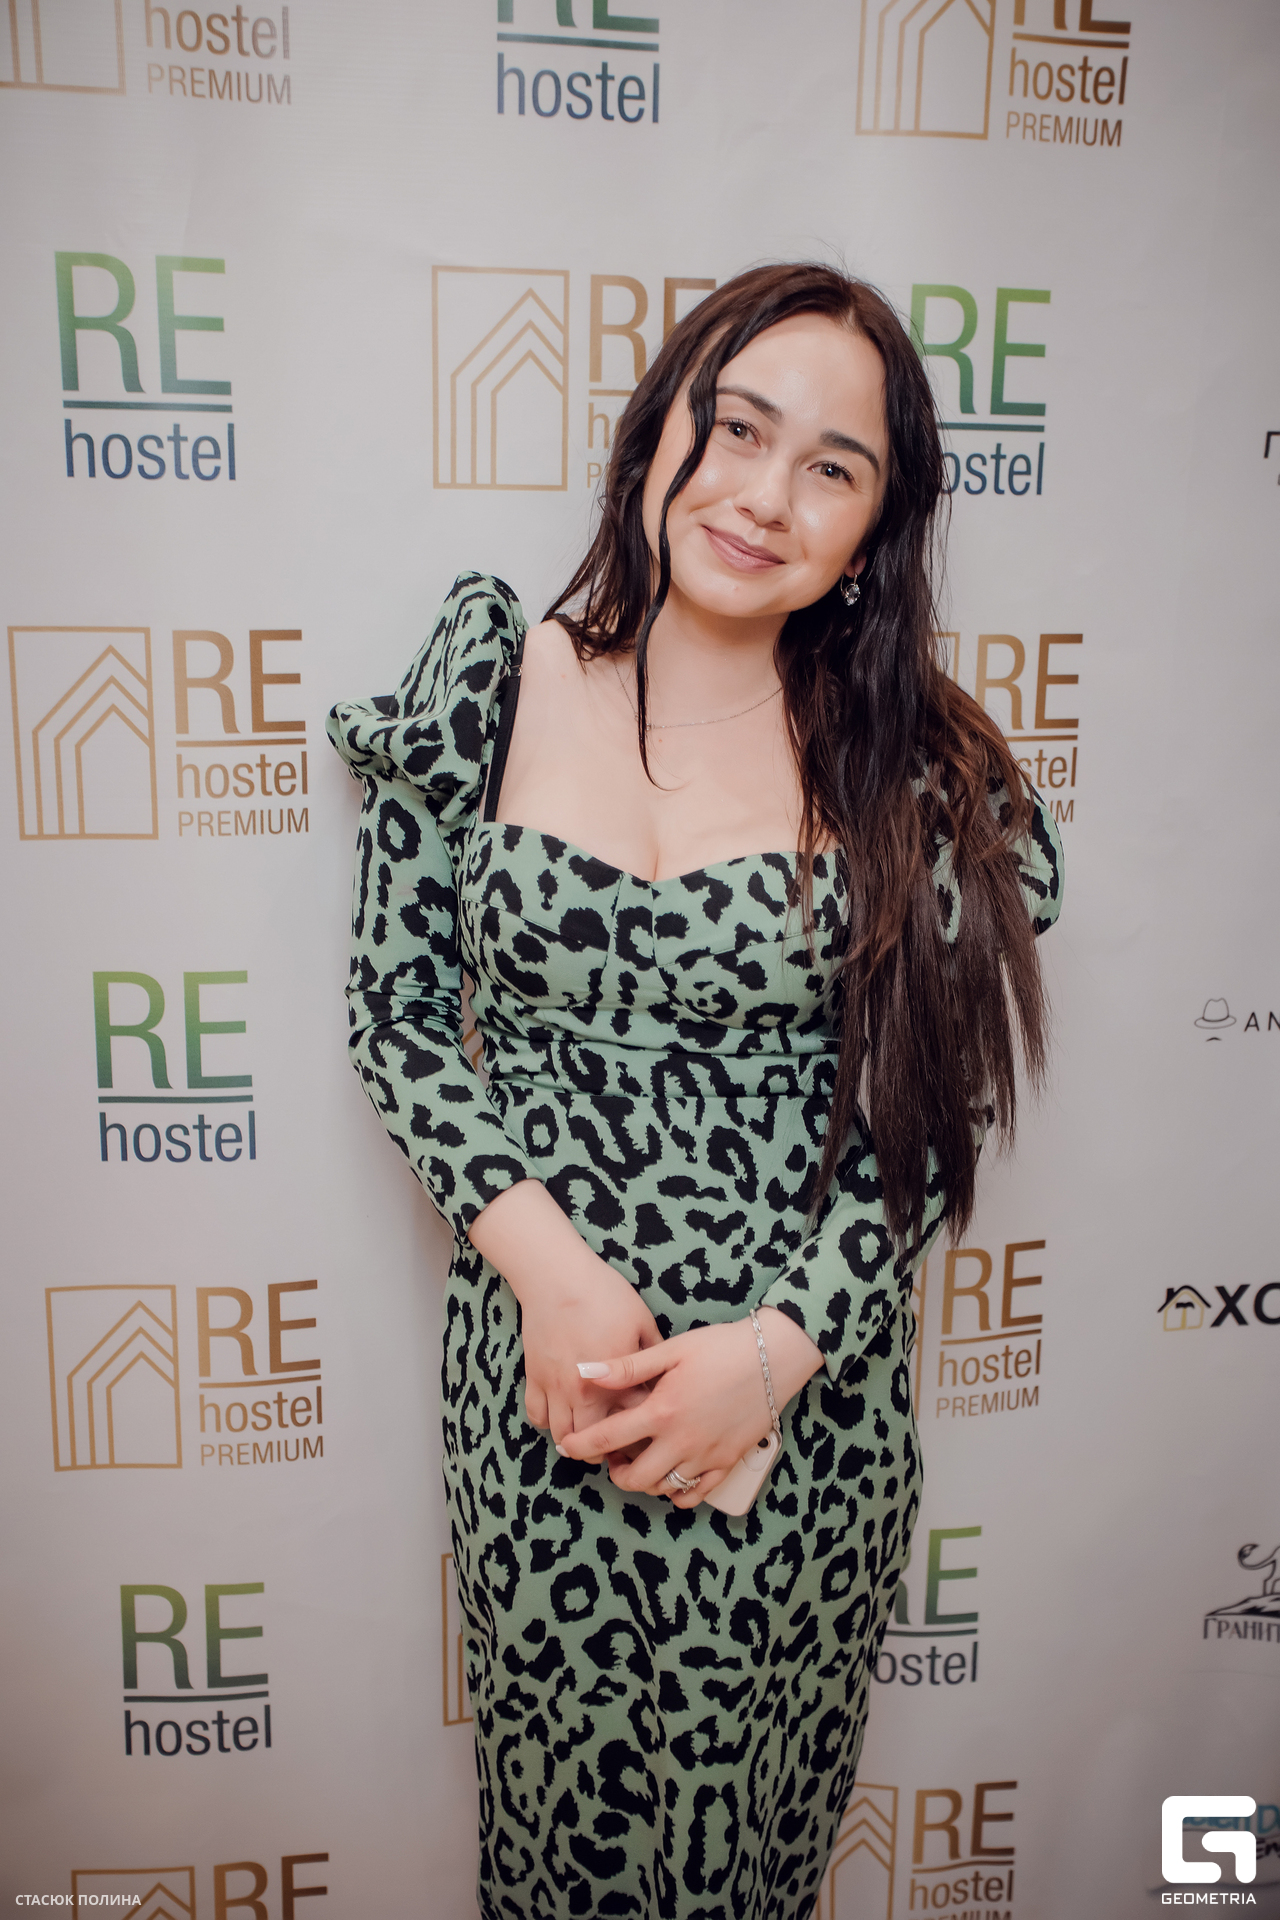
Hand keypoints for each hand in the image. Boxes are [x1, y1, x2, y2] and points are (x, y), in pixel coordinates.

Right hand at [467, 1179, 660, 1452]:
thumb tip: (666, 1378)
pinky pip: (537, 1416)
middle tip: (620, 1442)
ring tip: (591, 1434)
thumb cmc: (604, 1294)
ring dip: (577, 1442)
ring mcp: (555, 1387)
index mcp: (615, 1380)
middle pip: (594, 1444)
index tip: (651, 1427)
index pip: (633, 1423)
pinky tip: (563, 1412)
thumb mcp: (642, 1322)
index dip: (644, 1429)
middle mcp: (583, 1392)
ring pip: (562, 1437)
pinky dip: (549, 1422)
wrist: (556, 1276)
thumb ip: (654, 1356)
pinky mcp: (534, 1377)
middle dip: (609, 1449)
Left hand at [556, 1307, 824, 1508]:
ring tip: (640, 1460)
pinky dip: (678, 1492)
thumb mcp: (672, 1350)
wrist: (775, 1356)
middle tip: (610, 1457)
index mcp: (663, 1411)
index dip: (581, 1445)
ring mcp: (706, 1455)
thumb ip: (627, 1367)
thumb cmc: (721, 1347)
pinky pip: (697, 1493)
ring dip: (645, 1480)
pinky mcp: (728, 1461)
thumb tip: (585, 1371)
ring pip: (664, 1488)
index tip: (567, 1447)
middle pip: (635, 1477)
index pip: (608, 1438)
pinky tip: (671, 1476)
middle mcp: (682, 1441)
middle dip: (615, 1471)